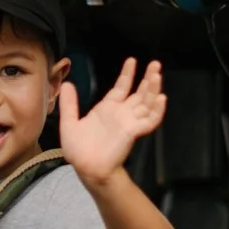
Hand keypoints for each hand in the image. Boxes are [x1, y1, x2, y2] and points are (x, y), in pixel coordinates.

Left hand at [59, 58, 166, 188]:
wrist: (86, 168)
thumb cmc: (79, 150)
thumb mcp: (70, 123)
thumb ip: (70, 104)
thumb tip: (68, 83)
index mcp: (107, 109)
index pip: (121, 87)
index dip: (128, 74)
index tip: (132, 60)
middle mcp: (121, 113)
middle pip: (139, 92)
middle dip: (148, 78)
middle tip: (156, 64)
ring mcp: (129, 122)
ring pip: (147, 103)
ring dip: (153, 89)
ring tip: (157, 76)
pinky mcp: (134, 132)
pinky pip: (149, 121)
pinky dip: (157, 111)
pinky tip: (161, 99)